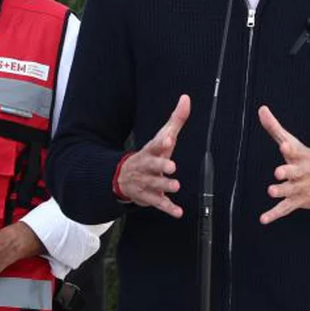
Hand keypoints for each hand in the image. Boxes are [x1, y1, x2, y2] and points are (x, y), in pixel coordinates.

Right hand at [115, 95, 190, 217]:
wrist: (123, 177)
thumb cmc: (150, 155)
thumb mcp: (161, 137)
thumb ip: (176, 120)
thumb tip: (186, 99)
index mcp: (150, 151)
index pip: (154, 145)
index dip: (161, 143)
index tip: (168, 139)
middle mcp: (146, 167)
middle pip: (152, 165)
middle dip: (161, 166)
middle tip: (172, 166)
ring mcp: (146, 183)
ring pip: (155, 185)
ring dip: (164, 186)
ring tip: (176, 185)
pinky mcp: (149, 197)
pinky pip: (159, 204)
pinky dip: (168, 208)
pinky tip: (178, 212)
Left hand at [257, 106, 309, 224]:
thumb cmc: (305, 158)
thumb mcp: (292, 142)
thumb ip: (274, 128)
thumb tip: (261, 109)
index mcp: (300, 156)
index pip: (296, 151)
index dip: (290, 149)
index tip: (284, 146)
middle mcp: (301, 172)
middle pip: (294, 172)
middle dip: (287, 172)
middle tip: (278, 172)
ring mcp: (299, 187)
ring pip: (290, 190)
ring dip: (281, 191)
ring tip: (271, 191)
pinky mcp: (297, 201)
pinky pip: (285, 209)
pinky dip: (274, 215)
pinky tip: (263, 219)